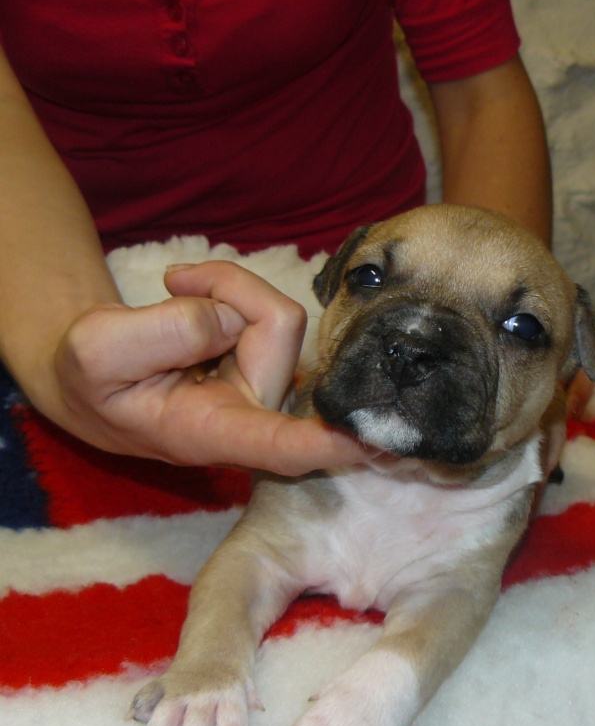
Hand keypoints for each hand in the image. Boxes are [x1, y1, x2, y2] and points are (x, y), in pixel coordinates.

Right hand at [52, 261, 369, 474]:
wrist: (97, 375)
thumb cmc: (92, 377)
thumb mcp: (97, 352)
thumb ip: (164, 334)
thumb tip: (230, 320)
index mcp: (212, 433)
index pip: (280, 444)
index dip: (327, 442)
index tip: (371, 442)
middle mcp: (252, 411)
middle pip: (277, 328)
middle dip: (229, 288)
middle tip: (175, 280)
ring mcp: (264, 383)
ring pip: (275, 312)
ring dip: (227, 286)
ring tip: (177, 288)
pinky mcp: (266, 357)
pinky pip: (267, 305)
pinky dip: (231, 287)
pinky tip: (193, 294)